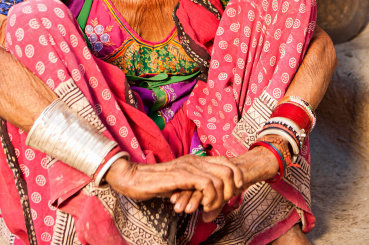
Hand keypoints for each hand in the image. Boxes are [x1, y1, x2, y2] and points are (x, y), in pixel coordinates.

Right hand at [105, 155, 243, 218]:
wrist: (133, 178)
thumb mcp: (179, 183)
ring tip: (209, 208)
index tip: (236, 190)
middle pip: (228, 169)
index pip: (226, 161)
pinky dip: (210, 198)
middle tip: (224, 203)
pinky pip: (207, 184)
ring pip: (220, 178)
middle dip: (231, 189)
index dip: (235, 175)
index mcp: (196, 160)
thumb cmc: (154, 183)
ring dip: (219, 197)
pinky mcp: (182, 175)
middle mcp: (195, 160)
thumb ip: (194, 185)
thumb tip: (208, 196)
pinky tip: (203, 207)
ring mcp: (189, 166)